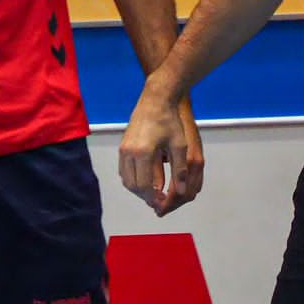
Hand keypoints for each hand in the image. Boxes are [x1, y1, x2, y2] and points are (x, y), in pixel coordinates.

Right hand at [119, 81, 203, 216]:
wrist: (155, 100)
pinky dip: (133, 180)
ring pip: (126, 180)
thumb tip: (182, 192)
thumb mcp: (180, 146)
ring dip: (139, 189)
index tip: (164, 203)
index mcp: (143, 152)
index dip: (154, 198)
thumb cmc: (170, 121)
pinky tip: (146, 180)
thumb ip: (180, 170)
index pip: (145, 185)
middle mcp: (129, 152)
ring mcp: (123, 149)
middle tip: (159, 201)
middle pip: (134, 185)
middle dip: (146, 196)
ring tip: (153, 192)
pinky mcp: (122, 146)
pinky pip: (124, 171)